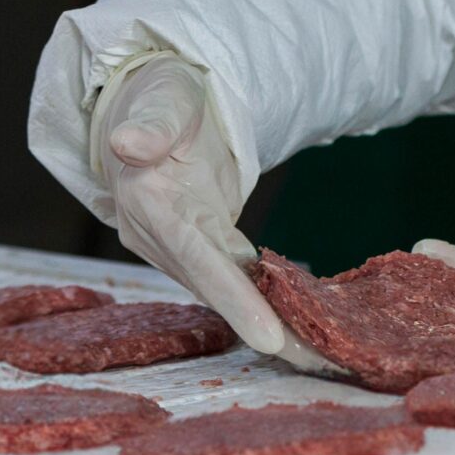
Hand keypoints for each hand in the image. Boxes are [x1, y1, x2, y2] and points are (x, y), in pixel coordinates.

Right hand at [90, 52, 328, 368]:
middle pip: (218, 290)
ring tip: (327, 357)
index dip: (234, 299)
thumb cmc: (162, 92)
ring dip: (275, 326)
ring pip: (229, 293)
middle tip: (323, 362)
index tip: (270, 338)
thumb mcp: (162, 96)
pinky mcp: (199, 246)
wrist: (147, 103)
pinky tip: (306, 329)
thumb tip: (127, 143)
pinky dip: (268, 304)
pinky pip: (236, 280)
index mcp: (149, 200)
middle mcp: (158, 236)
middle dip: (268, 329)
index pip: (197, 257)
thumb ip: (151, 122)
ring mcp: (176, 247)